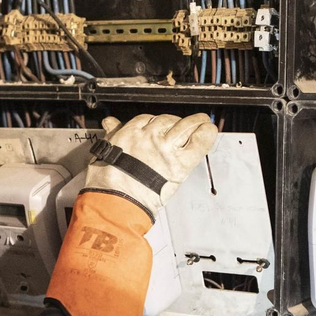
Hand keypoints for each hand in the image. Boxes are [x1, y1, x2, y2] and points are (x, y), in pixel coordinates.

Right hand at [84, 114, 217, 219]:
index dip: (159, 121)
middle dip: (177, 121)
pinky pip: (197, 143)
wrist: (115, 197)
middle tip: (185, 123)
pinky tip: (210, 131)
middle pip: (168, 119)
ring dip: (196, 123)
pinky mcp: (178, 163)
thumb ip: (112, 134)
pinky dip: (206, 136)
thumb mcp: (105, 151)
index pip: (149, 118)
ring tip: (203, 121)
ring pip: (184, 127)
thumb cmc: (106, 181)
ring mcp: (165, 148)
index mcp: (131, 132)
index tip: (163, 124)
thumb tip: (110, 123)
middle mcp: (150, 136)